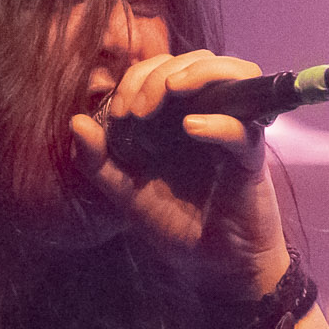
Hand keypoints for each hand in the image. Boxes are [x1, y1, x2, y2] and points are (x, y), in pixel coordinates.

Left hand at [69, 49, 288, 296]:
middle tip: (138, 108)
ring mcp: (233, 132)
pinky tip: (191, 128)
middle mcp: (208, 115)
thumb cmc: (175, 225)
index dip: (137, 78)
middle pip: (196, 61)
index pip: (162, 69)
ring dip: (199, 73)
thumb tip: (77, 121)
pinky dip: (220, 122)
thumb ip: (98, 162)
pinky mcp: (251, 158)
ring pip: (235, 73)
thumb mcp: (125, 195)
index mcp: (176, 117)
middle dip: (160, 73)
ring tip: (171, 91)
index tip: (120, 113)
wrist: (212, 267)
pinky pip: (244, 129)